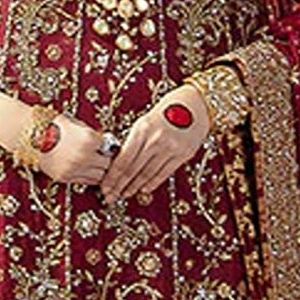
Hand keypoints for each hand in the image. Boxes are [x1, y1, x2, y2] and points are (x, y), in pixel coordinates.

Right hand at [30, 111, 114, 186]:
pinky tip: (82, 168)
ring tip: (90, 163)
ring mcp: (75, 168)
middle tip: (98, 155)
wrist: (30, 135)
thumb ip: (91, 134)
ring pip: (98, 176)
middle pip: (106, 164)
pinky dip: (86, 176)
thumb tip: (102, 142)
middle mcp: (84, 156)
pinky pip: (85, 181)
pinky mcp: (65, 177)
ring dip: (97, 170)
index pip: (108, 147)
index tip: (101, 145)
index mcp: (89, 139)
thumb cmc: (52, 126)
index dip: (105, 146)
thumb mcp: (75, 124)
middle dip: (103, 159)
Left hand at [101, 85, 210, 205]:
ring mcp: (170, 148)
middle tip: (110, 196)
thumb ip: (134, 140)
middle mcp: (155, 140)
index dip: (112, 176)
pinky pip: (164, 173)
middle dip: (119, 185)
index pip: (122, 159)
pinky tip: (143, 189)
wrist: (194, 104)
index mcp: (142, 129)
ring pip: (147, 174)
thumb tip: (119, 161)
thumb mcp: (145, 121)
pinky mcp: (183, 154)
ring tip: (125, 194)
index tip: (104, 186)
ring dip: (134, 187)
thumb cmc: (167, 110)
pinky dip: (152, 183)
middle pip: (133, 169)